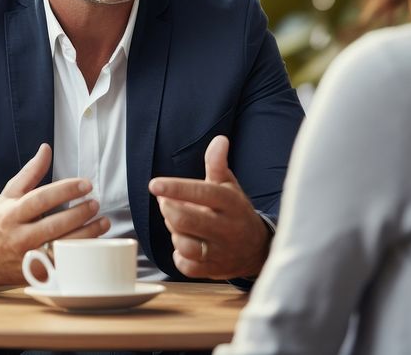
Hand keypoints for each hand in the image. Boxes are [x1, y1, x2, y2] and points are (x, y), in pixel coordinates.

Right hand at [0, 143, 110, 286]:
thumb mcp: (10, 194)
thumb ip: (31, 172)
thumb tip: (46, 148)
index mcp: (12, 214)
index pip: (41, 199)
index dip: (66, 190)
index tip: (86, 184)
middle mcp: (19, 237)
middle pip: (54, 225)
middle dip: (79, 213)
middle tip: (95, 203)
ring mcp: (28, 258)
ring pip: (61, 248)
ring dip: (86, 235)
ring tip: (103, 222)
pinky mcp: (36, 274)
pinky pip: (62, 266)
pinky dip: (80, 255)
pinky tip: (94, 244)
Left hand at [148, 135, 268, 279]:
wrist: (257, 249)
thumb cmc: (235, 211)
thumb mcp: (228, 186)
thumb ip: (218, 164)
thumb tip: (219, 139)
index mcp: (231, 203)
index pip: (202, 193)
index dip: (176, 188)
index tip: (154, 184)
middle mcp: (228, 229)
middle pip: (186, 220)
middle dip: (168, 209)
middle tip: (165, 202)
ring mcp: (221, 252)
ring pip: (184, 243)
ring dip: (173, 231)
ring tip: (177, 222)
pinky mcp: (213, 271)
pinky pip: (185, 265)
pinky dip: (178, 254)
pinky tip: (184, 243)